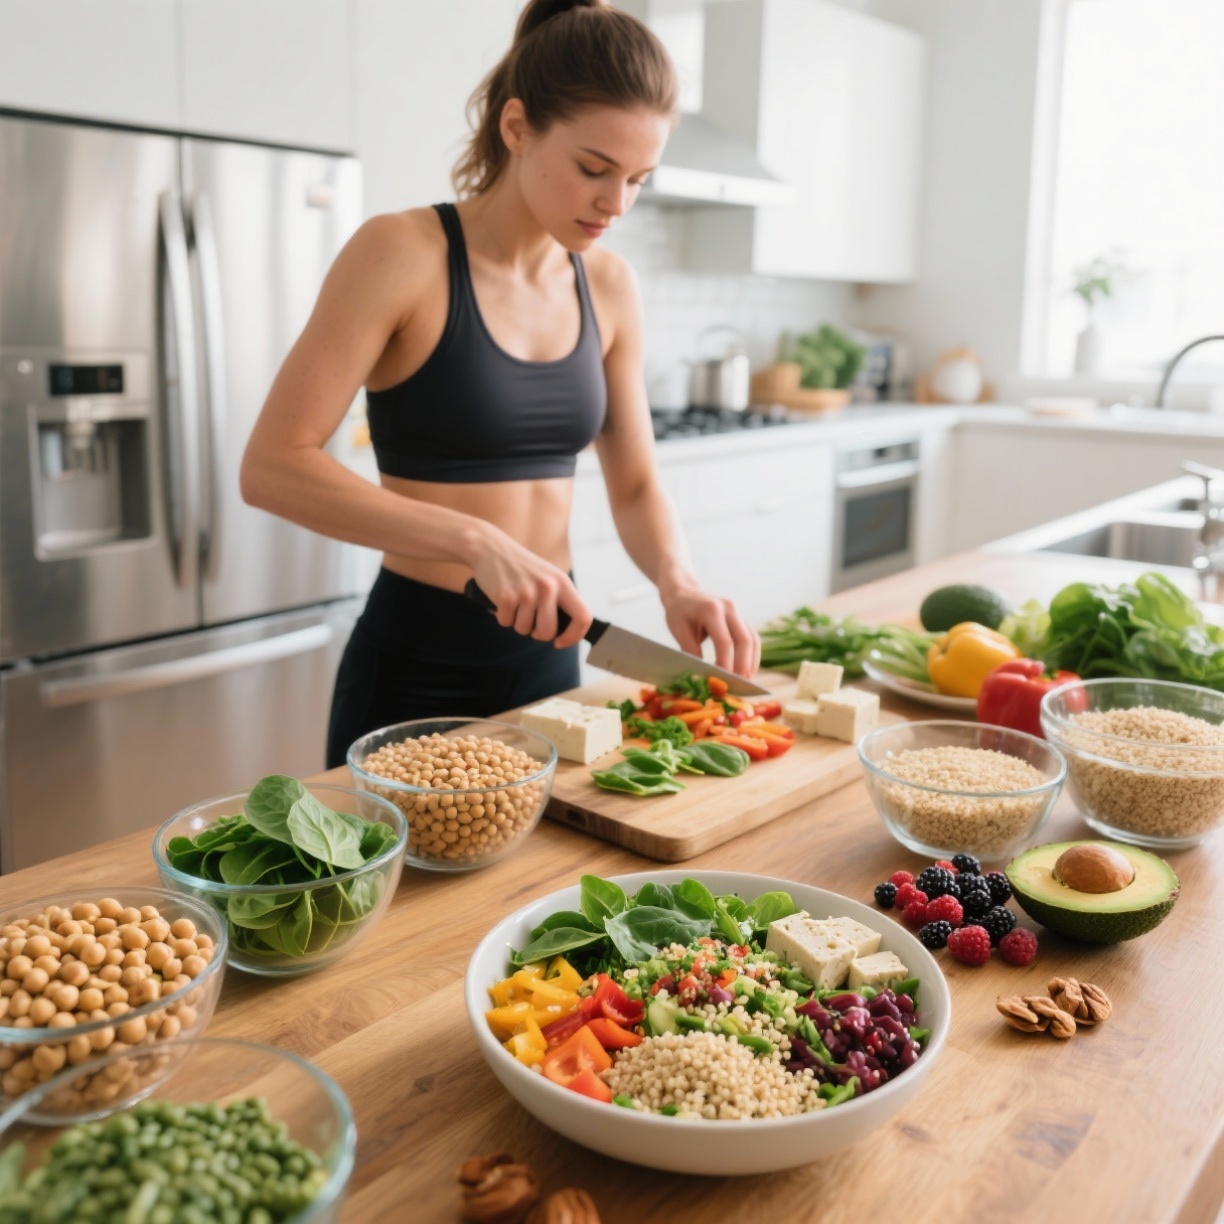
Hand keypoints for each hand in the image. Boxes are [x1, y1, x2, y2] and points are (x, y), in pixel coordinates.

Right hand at [470, 535, 592, 648]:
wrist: (490, 548)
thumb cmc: (521, 568)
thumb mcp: (548, 577)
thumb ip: (559, 600)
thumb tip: (565, 632)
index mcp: (562, 583)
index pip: (583, 617)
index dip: (574, 636)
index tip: (560, 641)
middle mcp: (548, 587)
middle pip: (548, 632)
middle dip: (537, 634)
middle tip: (531, 623)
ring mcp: (527, 592)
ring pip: (524, 630)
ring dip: (517, 622)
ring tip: (515, 602)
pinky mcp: (507, 597)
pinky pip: (506, 623)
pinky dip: (503, 616)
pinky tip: (503, 599)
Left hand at [662, 584, 760, 677]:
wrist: (685, 593)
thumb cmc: (679, 612)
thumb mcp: (678, 629)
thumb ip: (690, 650)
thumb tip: (702, 674)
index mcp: (711, 609)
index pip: (724, 641)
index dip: (726, 663)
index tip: (723, 681)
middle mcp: (729, 608)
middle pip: (745, 640)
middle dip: (743, 665)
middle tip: (739, 685)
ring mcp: (738, 613)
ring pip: (753, 639)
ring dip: (752, 662)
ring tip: (746, 682)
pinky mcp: (742, 620)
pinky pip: (753, 639)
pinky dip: (752, 656)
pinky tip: (747, 671)